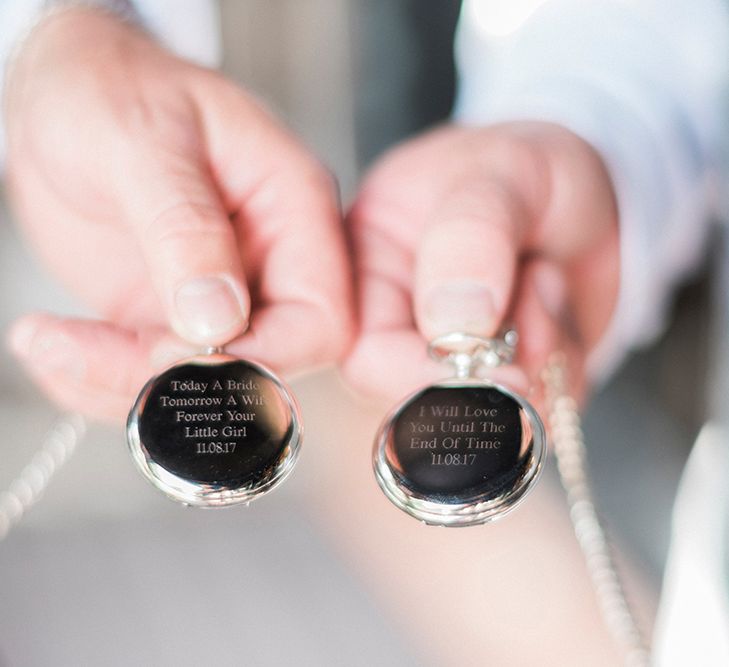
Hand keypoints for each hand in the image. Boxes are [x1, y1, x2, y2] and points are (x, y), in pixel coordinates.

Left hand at [3, 8, 352, 419]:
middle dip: (180, 380)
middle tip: (91, 353)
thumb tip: (220, 319)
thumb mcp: (141, 140)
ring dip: (122, 385)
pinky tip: (53, 346)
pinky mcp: (171, 313)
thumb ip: (185, 228)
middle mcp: (270, 260)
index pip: (323, 316)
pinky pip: (152, 374)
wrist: (64, 94)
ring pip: (202, 384)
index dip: (263, 354)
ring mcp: (222, 293)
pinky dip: (97, 379)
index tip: (179, 347)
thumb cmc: (113, 87)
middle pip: (267, 364)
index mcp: (294, 208)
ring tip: (49, 344)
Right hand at [343, 122, 619, 409]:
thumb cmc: (530, 171)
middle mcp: (402, 325)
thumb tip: (449, 324)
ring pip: (491, 415)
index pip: (366, 355)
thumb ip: (470, 236)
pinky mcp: (504, 383)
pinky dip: (566, 364)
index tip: (488, 351)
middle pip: (424, 402)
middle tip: (538, 294)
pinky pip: (538, 409)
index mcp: (369, 269)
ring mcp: (455, 362)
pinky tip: (558, 306)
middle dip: (495, 364)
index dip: (421, 373)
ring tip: (546, 279)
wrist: (594, 191)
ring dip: (541, 352)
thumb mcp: (505, 172)